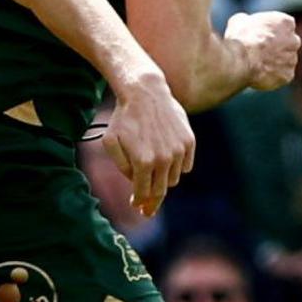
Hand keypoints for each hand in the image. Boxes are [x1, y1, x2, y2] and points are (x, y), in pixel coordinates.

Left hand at [102, 73, 193, 215]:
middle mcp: (164, 159)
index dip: (141, 203)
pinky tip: (167, 162)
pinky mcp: (189, 142)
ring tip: (153, 175)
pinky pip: (186, 166)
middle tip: (147, 209)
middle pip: (161, 190)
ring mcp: (179, 151)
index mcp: (143, 162)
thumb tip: (134, 182)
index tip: (138, 209)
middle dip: (153, 202)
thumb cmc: (123, 118)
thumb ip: (122, 166)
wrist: (145, 92)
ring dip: (163, 181)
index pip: (144, 192)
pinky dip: (177, 168)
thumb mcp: (111, 142)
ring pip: (174, 179)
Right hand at [226, 11, 300, 90]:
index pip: (282, 25)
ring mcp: (292, 59)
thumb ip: (247, 20)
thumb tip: (243, 21)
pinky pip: (280, 76)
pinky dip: (271, 75)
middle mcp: (294, 40)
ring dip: (273, 62)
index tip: (258, 35)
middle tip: (257, 51)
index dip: (269, 31)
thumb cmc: (240, 38)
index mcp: (286, 22)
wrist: (240, 61)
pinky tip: (258, 74)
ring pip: (284, 61)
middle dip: (275, 47)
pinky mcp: (287, 75)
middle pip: (286, 44)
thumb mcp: (238, 21)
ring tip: (254, 64)